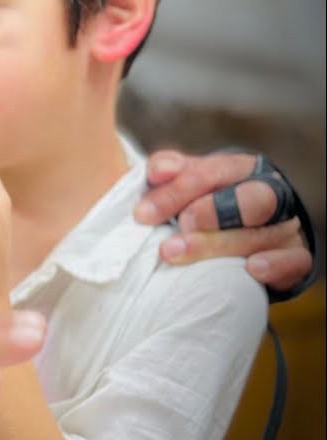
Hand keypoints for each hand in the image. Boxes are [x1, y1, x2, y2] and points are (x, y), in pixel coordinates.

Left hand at [134, 149, 312, 290]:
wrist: (242, 237)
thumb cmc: (204, 205)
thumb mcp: (186, 185)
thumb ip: (169, 171)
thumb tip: (159, 171)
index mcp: (239, 170)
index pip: (213, 171)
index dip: (177, 190)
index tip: (143, 214)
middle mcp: (268, 194)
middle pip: (251, 198)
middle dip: (210, 213)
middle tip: (177, 227)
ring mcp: (283, 227)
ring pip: (262, 233)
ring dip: (218, 244)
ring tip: (179, 254)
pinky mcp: (295, 257)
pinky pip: (293, 260)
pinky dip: (274, 264)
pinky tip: (251, 269)